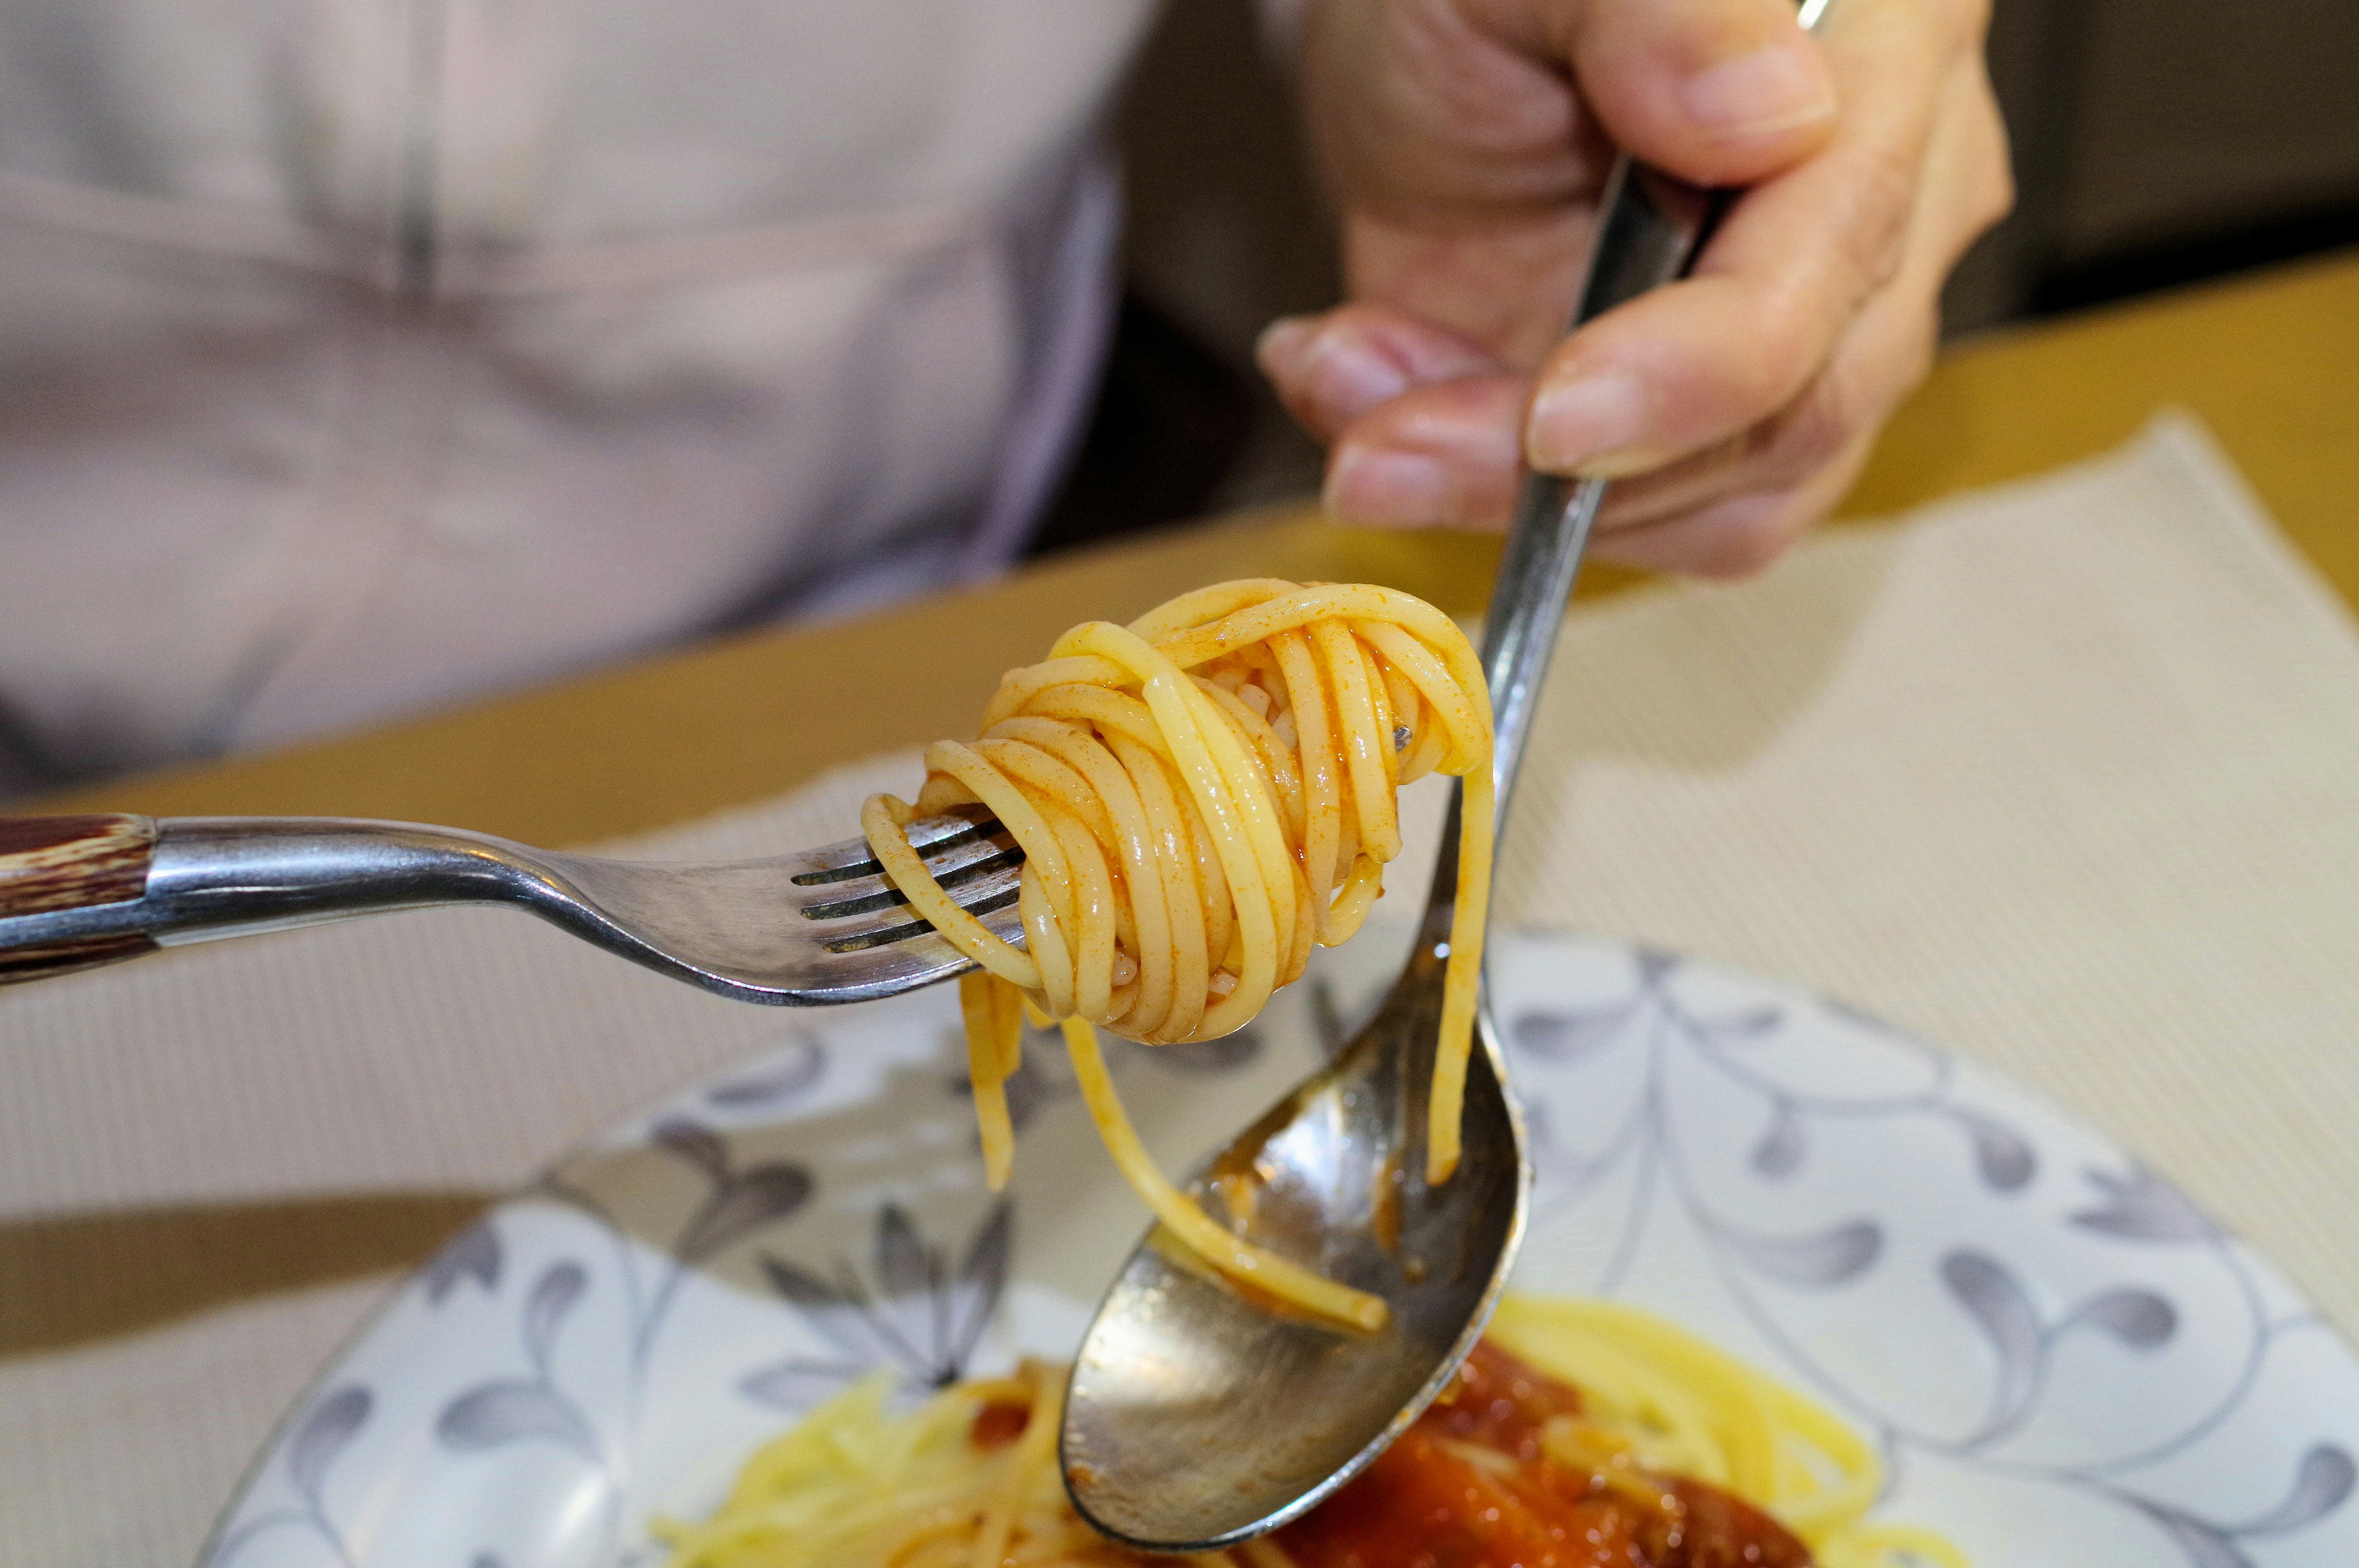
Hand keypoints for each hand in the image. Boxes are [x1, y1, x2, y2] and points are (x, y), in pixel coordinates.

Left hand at [1259, 0, 2011, 575]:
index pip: (1841, 251)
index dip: (1703, 365)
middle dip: (1568, 466)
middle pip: (1796, 413)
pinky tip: (1377, 400)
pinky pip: (1640, 525)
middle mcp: (1889, 209)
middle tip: (1374, 449)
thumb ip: (1656, 9)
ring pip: (1721, 505)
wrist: (1419, 53)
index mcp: (1883, 56)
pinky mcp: (1716, 429)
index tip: (1551, 422)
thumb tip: (1770, 116)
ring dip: (1503, 489)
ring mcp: (1813, 335)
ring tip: (1349, 385)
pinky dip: (1485, 496)